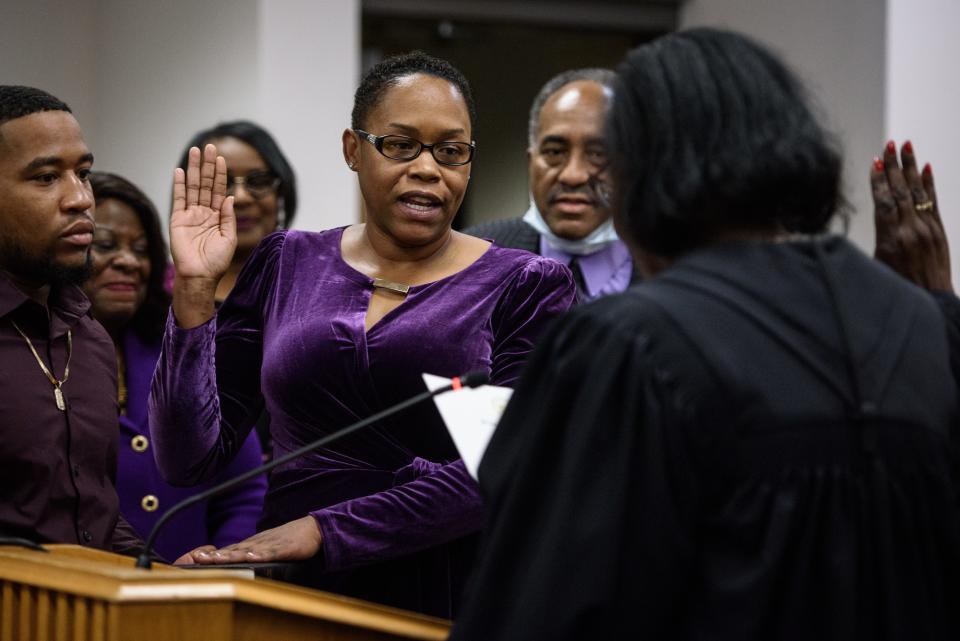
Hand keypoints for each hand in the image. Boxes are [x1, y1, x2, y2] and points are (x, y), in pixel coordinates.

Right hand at [170, 144, 235, 282]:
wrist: (199, 275)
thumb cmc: (216, 261)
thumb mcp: (229, 238)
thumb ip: (228, 217)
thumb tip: (229, 197)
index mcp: (217, 216)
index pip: (219, 190)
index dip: (220, 174)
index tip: (221, 158)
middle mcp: (204, 213)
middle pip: (206, 184)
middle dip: (207, 165)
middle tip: (208, 146)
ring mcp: (190, 215)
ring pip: (193, 187)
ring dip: (194, 169)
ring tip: (195, 151)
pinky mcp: (177, 220)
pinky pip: (178, 199)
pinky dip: (180, 185)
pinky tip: (181, 171)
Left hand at [173, 516, 322, 564]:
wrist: (312, 528)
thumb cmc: (289, 539)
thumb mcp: (267, 545)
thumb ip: (252, 552)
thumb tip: (235, 560)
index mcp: (254, 544)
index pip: (230, 549)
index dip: (214, 554)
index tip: (196, 558)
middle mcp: (259, 543)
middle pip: (234, 549)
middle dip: (216, 555)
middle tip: (199, 558)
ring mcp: (271, 545)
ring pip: (249, 551)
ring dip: (232, 555)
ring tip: (217, 559)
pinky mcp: (285, 548)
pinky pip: (271, 552)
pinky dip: (260, 555)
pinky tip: (251, 557)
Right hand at [871, 139, 952, 291]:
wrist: (931, 304)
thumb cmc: (897, 290)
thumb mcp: (874, 269)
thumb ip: (867, 246)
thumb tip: (846, 234)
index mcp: (892, 239)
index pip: (884, 201)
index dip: (879, 180)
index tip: (875, 161)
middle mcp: (911, 230)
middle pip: (900, 191)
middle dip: (894, 165)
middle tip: (890, 143)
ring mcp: (928, 229)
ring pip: (918, 191)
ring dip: (911, 166)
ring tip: (907, 146)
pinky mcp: (939, 231)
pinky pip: (933, 201)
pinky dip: (929, 183)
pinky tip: (926, 168)